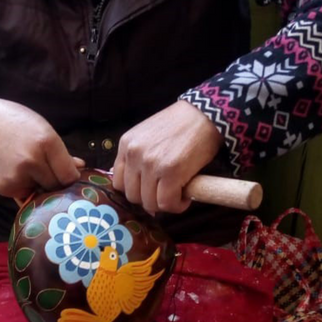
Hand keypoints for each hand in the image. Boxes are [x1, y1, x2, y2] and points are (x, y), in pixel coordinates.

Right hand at [0, 97, 83, 199]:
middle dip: (56, 183)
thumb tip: (81, 168)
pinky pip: (23, 195)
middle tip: (49, 173)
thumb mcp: (42, 129)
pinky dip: (24, 188)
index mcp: (47, 142)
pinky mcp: (4, 188)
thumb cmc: (15, 123)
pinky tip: (16, 172)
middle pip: (56, 186)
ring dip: (39, 186)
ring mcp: (17, 176)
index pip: (70, 175)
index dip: (72, 178)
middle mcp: (33, 161)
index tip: (69, 176)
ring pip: (40, 193)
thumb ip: (61, 152)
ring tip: (29, 169)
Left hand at [112, 100, 222, 214]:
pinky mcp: (170, 172)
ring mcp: (151, 163)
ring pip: (149, 203)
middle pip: (132, 196)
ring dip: (165, 204)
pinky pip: (167, 203)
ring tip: (178, 193)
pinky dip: (177, 206)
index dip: (135, 191)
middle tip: (166, 193)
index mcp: (126, 144)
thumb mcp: (147, 136)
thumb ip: (137, 157)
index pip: (118, 182)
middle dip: (150, 199)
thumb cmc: (178, 125)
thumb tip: (136, 187)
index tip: (150, 191)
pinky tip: (186, 196)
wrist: (202, 115)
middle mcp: (134, 154)